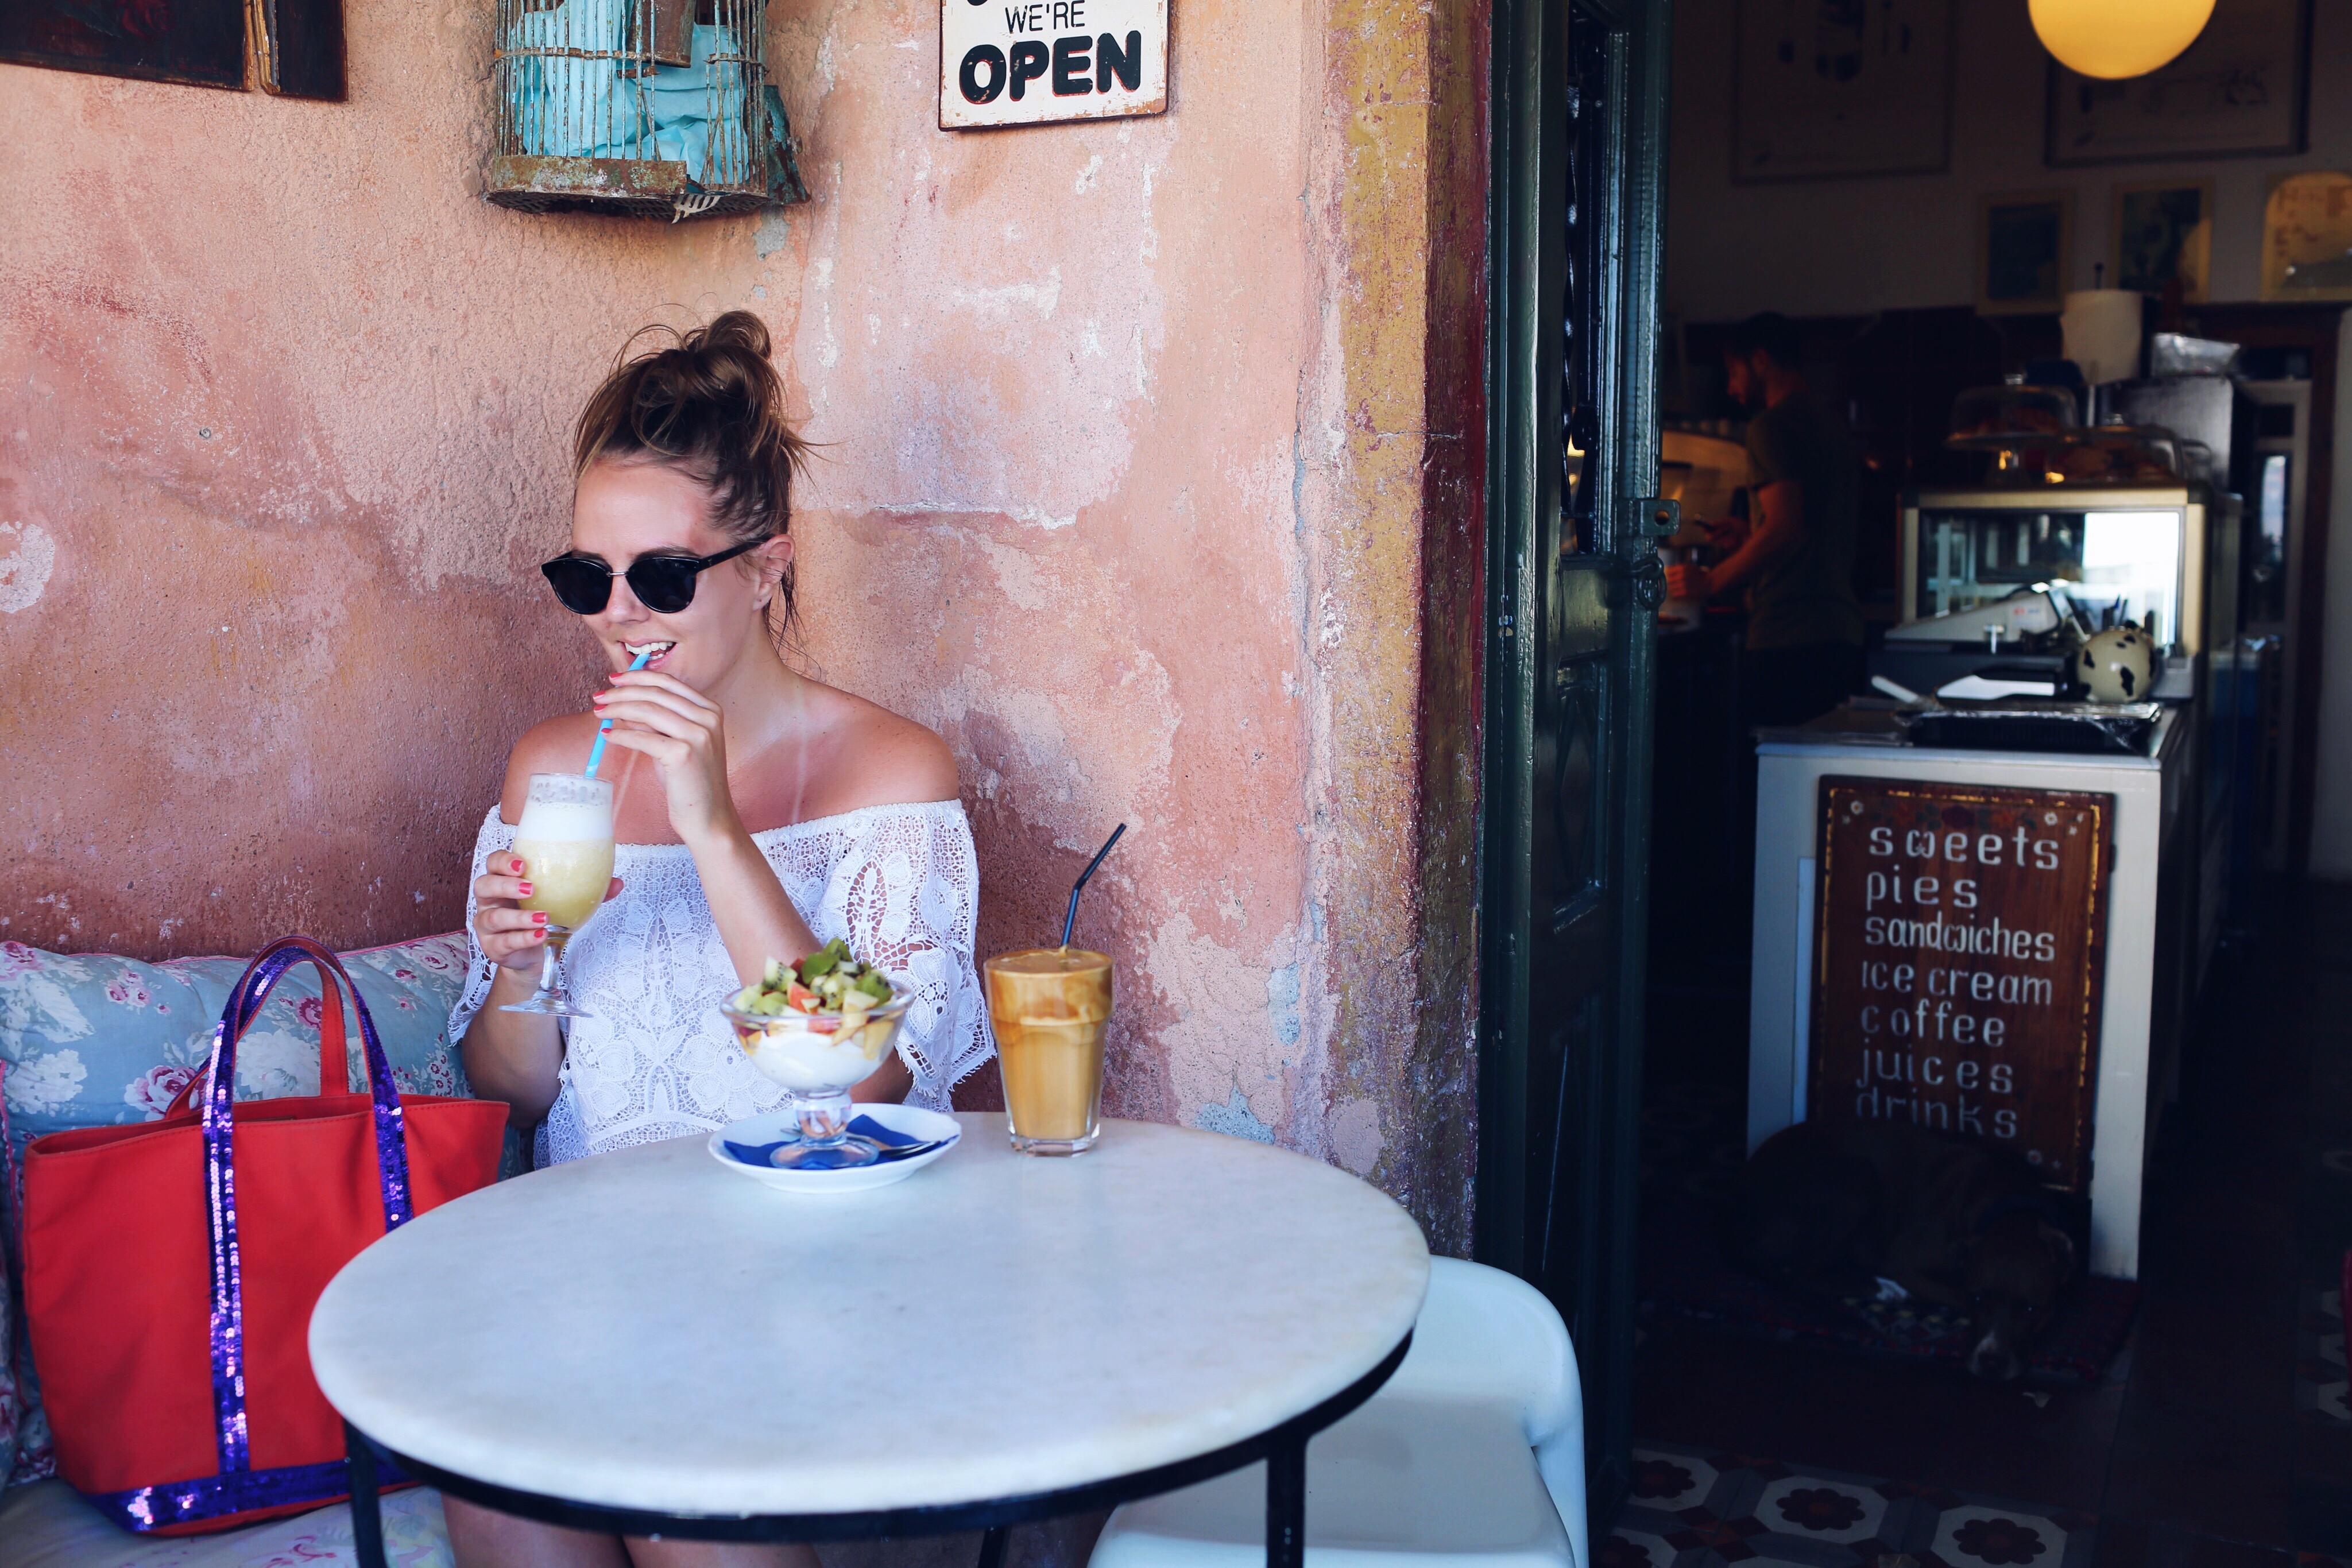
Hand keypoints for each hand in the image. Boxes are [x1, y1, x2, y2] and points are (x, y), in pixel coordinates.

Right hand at [471, 851, 624, 972]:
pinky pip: (504, 942)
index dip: (503, 861)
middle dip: (505, 885)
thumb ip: (589, 890)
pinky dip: (523, 938)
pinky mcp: (493, 946)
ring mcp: (487, 924)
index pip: (493, 862)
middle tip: (531, 888)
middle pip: (484, 885)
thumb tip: (618, 883)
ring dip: (518, 917)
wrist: (535, 954)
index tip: (523, 864)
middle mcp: (490, 900)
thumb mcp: (565, 901)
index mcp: (505, 880)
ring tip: (544, 917)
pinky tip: (539, 935)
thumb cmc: (546, 917)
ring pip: (492, 917)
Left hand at [591, 669, 737, 845]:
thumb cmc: (691, 782)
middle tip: (599, 697)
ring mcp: (698, 735)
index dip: (638, 677)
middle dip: (622, 692)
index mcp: (711, 710)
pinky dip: (621, 735)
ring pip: (647, 710)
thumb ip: (657, 723)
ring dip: (617, 709)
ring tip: (598, 713)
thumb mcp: (675, 744)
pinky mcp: (683, 754)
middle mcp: (708, 718)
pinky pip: (643, 738)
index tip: (614, 679)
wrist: (708, 817)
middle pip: (656, 693)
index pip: (669, 682)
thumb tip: (625, 707)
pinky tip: (607, 736)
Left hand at [1666, 562, 1712, 601]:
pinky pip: (1675, 594)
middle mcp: (1682, 575)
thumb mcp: (1689, 567)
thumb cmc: (1699, 575)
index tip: (1668, 577)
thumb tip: (1666, 570)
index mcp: (1683, 568)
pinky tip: (1679, 592)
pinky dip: (1676, 594)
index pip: (1668, 571)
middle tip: (1673, 584)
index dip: (1667, 574)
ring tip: (1677, 588)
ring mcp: (1683, 584)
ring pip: (1671, 587)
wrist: (1709, 583)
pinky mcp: (1685, 592)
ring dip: (1673, 588)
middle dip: (1670, 582)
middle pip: (1668, 580)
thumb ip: (1678, 568)